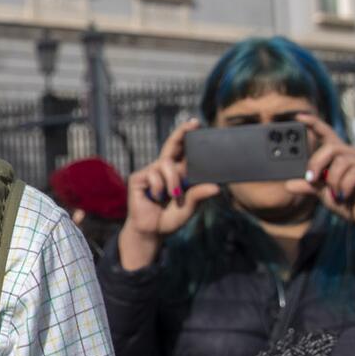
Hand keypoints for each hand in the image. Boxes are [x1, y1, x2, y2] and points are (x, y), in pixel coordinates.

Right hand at [117, 117, 220, 269]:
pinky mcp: (138, 178)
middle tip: (192, 124)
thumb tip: (216, 187)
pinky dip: (159, 188)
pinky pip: (153, 175)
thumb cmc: (169, 219)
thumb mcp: (189, 208)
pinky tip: (156, 198)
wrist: (151, 231)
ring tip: (173, 196)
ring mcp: (150, 172)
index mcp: (178, 173)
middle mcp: (164, 169)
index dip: (188, 137)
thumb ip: (199, 196)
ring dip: (173, 181)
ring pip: (166, 164)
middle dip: (181, 133)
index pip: (184, 152)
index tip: (196, 123)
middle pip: (172, 145)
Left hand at [289, 114, 354, 241]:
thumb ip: (308, 185)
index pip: (327, 134)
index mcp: (339, 155)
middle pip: (331, 148)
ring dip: (333, 181)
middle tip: (312, 179)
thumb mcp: (321, 193)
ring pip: (342, 162)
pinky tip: (344, 195)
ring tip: (335, 193)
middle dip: (316, 164)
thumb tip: (288, 184)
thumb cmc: (345, 201)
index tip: (299, 117)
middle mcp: (353, 154)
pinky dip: (344, 186)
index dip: (314, 124)